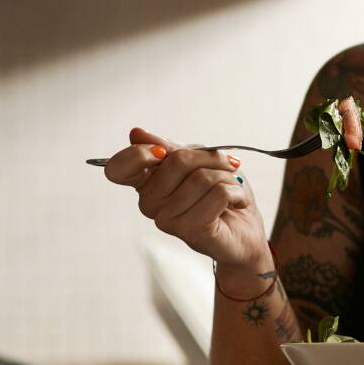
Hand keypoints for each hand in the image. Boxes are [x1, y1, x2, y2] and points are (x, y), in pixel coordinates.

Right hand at [101, 126, 269, 268]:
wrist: (245, 231)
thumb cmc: (220, 194)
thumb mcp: (197, 161)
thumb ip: (168, 148)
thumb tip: (136, 133)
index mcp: (146, 184)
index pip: (119, 168)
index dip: (139, 154)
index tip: (164, 151)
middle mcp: (150, 204)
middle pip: (177, 160)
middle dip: (211, 159)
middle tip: (225, 168)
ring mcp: (167, 220)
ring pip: (202, 178)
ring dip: (227, 178)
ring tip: (231, 190)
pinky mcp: (191, 231)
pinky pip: (218, 193)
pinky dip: (236, 192)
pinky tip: (236, 203)